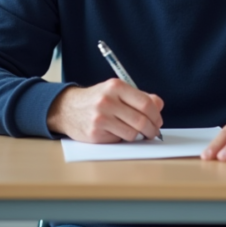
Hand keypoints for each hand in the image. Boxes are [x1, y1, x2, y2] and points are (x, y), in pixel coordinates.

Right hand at [46, 78, 163, 142]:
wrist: (67, 108)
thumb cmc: (97, 99)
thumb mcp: (116, 91)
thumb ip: (139, 97)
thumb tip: (158, 106)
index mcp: (116, 86)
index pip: (146, 104)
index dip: (156, 116)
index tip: (158, 121)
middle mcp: (107, 101)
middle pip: (141, 120)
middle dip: (152, 130)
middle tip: (153, 133)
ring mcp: (100, 118)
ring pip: (132, 133)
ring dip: (138, 136)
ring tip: (135, 132)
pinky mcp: (95, 133)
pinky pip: (118, 140)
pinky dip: (122, 138)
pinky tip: (116, 132)